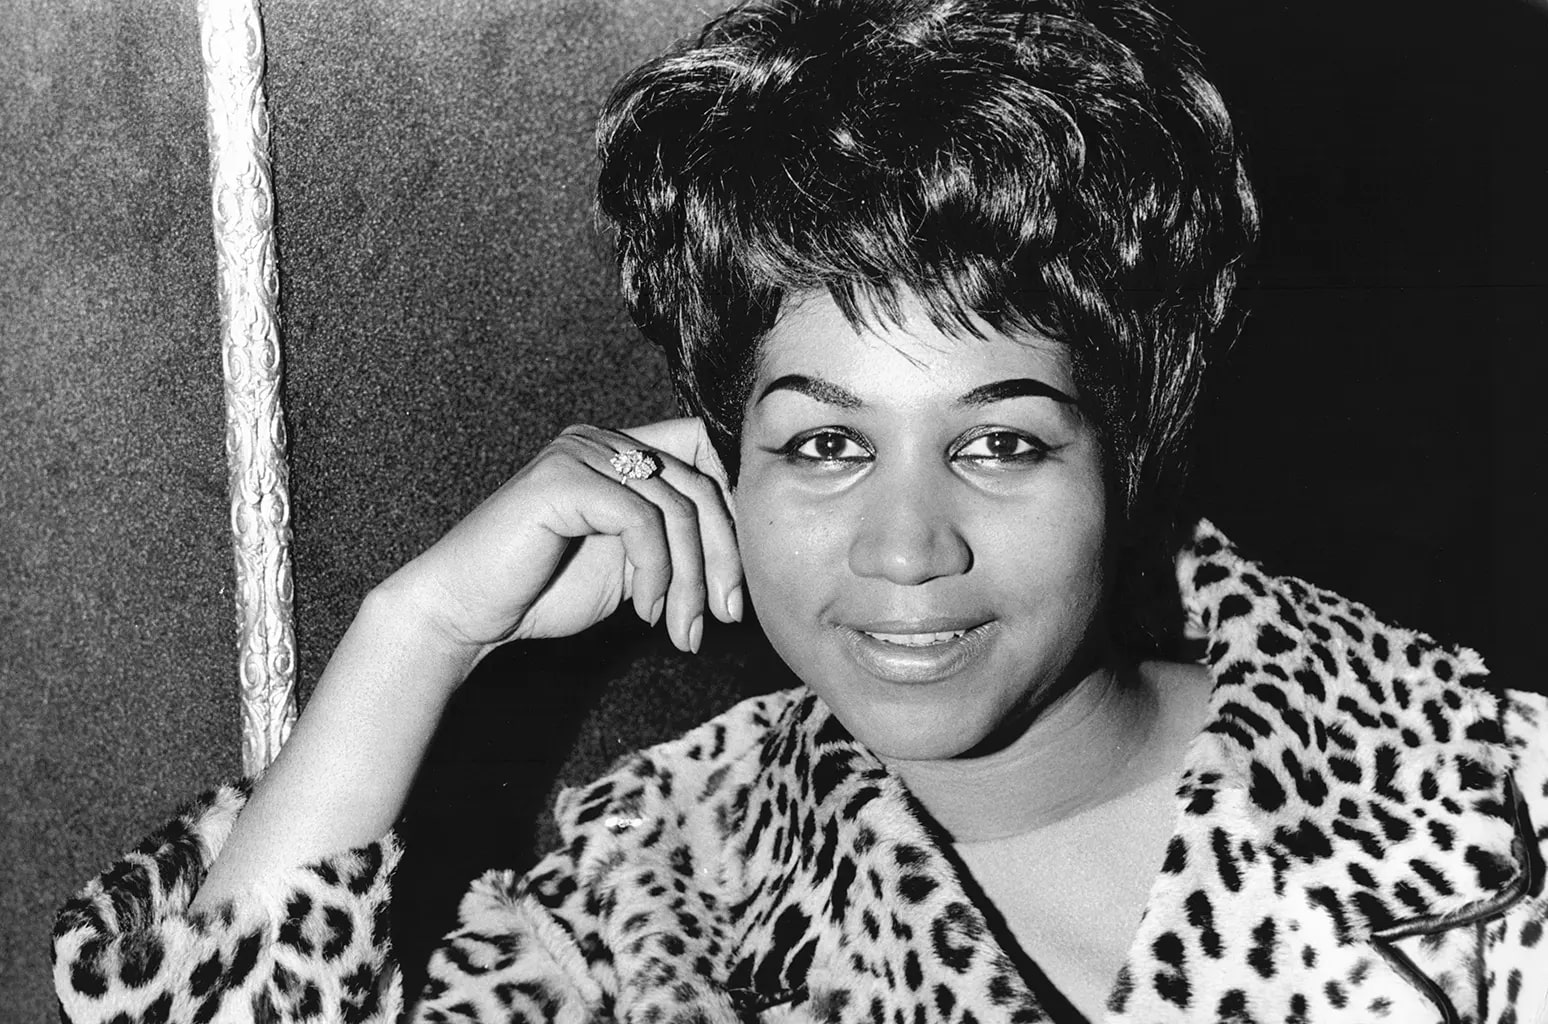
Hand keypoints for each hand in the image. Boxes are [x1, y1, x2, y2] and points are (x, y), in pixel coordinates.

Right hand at [382, 418, 742, 661]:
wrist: (466, 613)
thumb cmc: (543, 592)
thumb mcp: (633, 566)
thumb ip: (676, 544)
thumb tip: (749, 559)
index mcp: (620, 451)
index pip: (708, 455)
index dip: (737, 511)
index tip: (741, 581)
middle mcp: (602, 440)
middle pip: (702, 484)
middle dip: (725, 559)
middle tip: (726, 617)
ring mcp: (580, 452)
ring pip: (678, 508)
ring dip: (691, 581)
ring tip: (683, 630)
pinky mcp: (564, 479)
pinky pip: (643, 521)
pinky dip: (656, 574)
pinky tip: (645, 612)